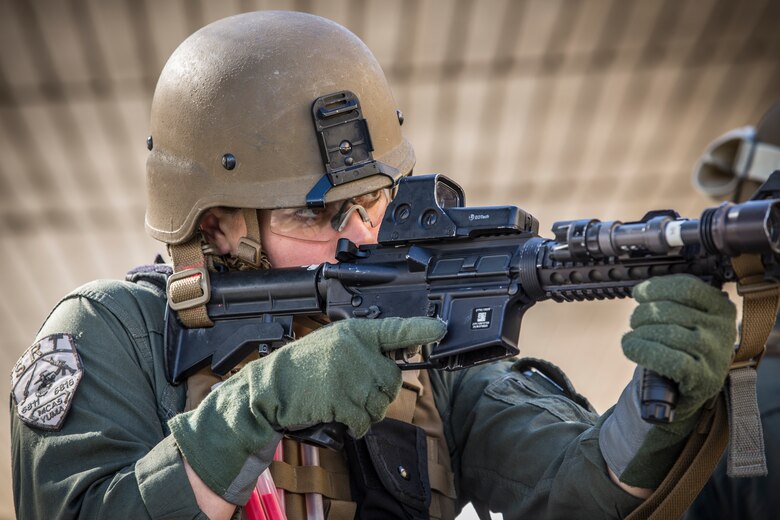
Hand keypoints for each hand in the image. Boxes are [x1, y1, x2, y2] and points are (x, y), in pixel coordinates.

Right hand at [169, 317, 446, 503]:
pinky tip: (338, 415)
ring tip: (341, 401)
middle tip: (352, 391)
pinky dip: (355, 424)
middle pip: (392, 378)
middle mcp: (356, 349)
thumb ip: (363, 349)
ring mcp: (350, 374)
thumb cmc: (300, 370)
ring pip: (381, 402)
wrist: (269, 388)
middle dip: (378, 391)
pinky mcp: (344, 398)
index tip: (440, 328)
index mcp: (354, 332)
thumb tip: (395, 358)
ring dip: (366, 410)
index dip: (421, 329)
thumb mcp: (332, 347)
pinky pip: (365, 420)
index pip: (396, 328)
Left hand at [600, 275, 735, 489]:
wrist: (684, 392)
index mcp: (721, 307)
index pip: (687, 287)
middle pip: (671, 311)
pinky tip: (631, 348)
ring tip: (632, 338)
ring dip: (639, 334)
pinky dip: (644, 351)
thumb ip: (671, 301)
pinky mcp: (704, 379)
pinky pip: (670, 360)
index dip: (657, 288)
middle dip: (642, 315)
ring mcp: (715, 355)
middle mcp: (723, 328)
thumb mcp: (684, 319)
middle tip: (634, 322)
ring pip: (667, 334)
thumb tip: (641, 291)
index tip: (639, 293)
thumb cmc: (681, 349)